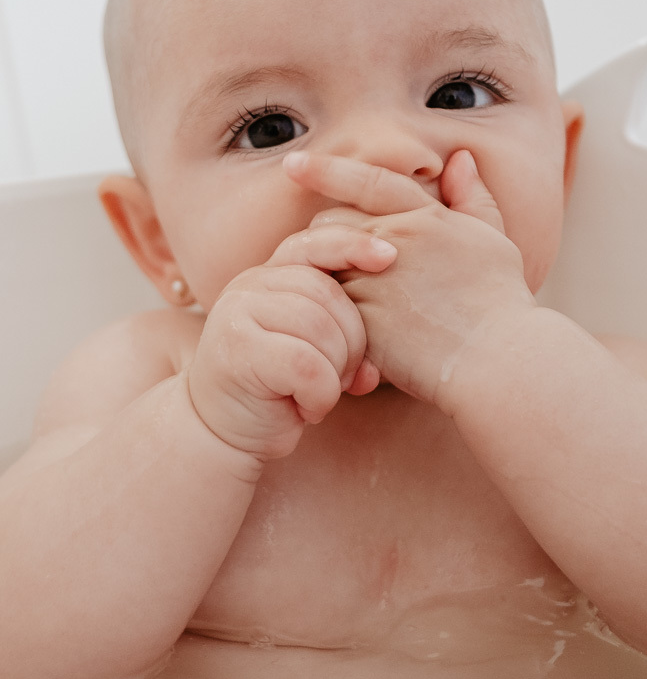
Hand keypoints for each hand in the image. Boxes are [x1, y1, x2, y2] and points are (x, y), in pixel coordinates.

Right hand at [186, 227, 396, 459]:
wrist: (224, 434)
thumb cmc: (277, 391)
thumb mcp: (315, 352)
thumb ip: (343, 335)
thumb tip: (382, 358)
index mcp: (268, 276)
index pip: (314, 244)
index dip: (353, 245)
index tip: (390, 257)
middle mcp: (248, 285)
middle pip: (329, 294)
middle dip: (354, 342)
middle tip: (345, 378)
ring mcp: (237, 314)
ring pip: (320, 330)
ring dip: (336, 373)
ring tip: (322, 394)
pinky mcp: (238, 351)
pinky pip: (307, 365)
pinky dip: (320, 395)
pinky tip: (308, 410)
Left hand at [283, 149, 535, 408]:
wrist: (497, 358)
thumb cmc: (501, 303)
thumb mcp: (495, 239)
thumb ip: (474, 198)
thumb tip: (461, 159)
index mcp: (425, 217)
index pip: (367, 181)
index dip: (328, 169)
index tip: (293, 162)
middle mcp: (394, 242)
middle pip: (332, 222)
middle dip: (324, 235)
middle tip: (328, 259)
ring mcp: (374, 282)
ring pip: (323, 265)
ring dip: (320, 275)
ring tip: (322, 294)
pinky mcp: (362, 322)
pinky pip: (326, 308)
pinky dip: (324, 313)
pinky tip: (328, 327)